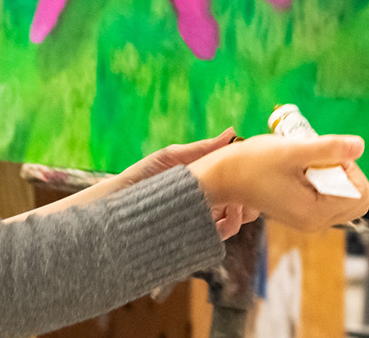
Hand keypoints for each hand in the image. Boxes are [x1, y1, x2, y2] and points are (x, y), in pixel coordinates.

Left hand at [113, 130, 254, 237]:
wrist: (120, 200)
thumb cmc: (144, 175)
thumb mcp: (173, 157)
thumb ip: (203, 149)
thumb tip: (232, 133)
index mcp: (207, 182)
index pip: (237, 182)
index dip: (248, 178)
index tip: (248, 172)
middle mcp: (208, 202)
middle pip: (242, 204)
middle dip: (247, 198)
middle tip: (241, 192)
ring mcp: (202, 220)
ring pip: (234, 222)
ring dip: (238, 213)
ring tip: (228, 205)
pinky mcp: (194, 236)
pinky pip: (218, 236)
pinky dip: (226, 227)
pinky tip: (219, 217)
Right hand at [190, 133, 368, 230]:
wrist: (222, 177)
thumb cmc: (252, 163)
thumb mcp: (293, 151)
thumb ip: (329, 148)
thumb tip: (360, 146)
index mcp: (316, 212)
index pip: (361, 194)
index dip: (350, 169)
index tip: (325, 155)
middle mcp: (316, 223)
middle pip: (357, 200)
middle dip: (346, 174)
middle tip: (318, 159)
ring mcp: (309, 220)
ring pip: (344, 198)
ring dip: (334, 176)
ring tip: (308, 164)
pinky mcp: (301, 214)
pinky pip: (328, 199)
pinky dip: (323, 182)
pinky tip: (301, 171)